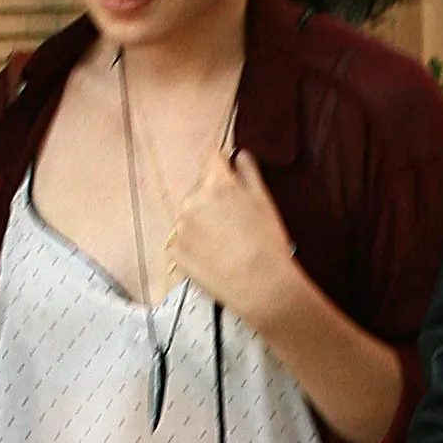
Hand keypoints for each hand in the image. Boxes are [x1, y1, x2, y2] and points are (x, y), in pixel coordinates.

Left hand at [167, 142, 297, 333]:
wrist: (260, 286)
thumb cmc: (267, 244)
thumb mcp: (265, 201)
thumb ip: (249, 172)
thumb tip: (239, 156)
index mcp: (216, 183)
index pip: (211, 157)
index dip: (222, 166)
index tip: (228, 176)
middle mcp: (192, 200)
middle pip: (199, 189)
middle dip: (212, 199)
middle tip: (233, 222)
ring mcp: (180, 226)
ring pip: (190, 215)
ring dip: (202, 223)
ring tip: (225, 243)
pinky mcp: (175, 250)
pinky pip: (182, 240)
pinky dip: (194, 245)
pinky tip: (214, 256)